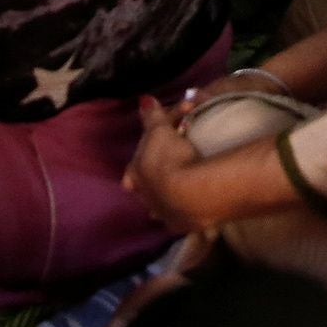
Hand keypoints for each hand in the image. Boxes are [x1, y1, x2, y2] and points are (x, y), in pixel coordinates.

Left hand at [125, 94, 218, 231]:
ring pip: (162, 206)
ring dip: (170, 196)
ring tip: (185, 185)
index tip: (150, 156)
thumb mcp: (160, 130)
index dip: (138, 163)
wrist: (192, 193)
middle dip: (155, 180)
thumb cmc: (170, 157)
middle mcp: (145, 199)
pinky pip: (183, 216)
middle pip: (147, 189)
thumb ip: (151, 116)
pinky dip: (187, 208)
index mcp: (135, 176)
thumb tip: (144, 100)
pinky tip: (195, 203)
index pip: (132, 170)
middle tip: (173, 164)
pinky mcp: (183, 226)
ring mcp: (163, 215)